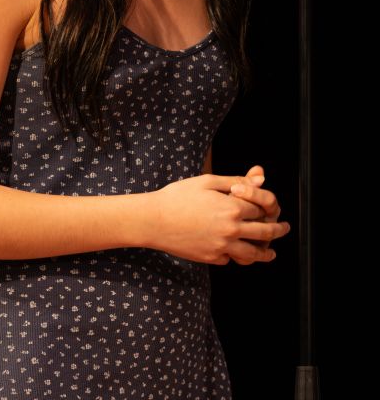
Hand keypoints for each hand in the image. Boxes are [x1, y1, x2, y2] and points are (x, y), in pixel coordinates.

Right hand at [147, 170, 290, 265]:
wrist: (154, 220)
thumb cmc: (178, 196)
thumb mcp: (207, 181)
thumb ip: (236, 181)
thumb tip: (260, 179)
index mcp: (232, 207)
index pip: (261, 209)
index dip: (266, 206)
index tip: (269, 206)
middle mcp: (231, 229)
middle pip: (265, 233)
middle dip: (278, 230)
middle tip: (284, 228)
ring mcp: (222, 246)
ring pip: (253, 254)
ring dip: (266, 253)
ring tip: (271, 253)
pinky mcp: (212, 258)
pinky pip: (231, 259)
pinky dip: (236, 257)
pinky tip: (237, 252)